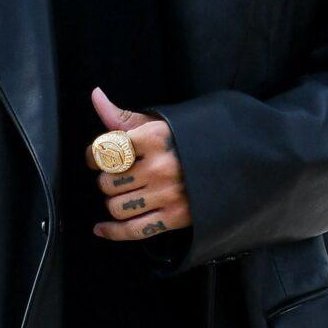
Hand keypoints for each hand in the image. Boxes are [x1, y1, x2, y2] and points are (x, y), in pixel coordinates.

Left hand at [88, 85, 192, 243]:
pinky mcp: (174, 217)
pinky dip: (112, 232)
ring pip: (116, 206)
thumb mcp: (162, 123)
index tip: (95, 158)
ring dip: (113, 201)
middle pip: (108, 181)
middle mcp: (160, 167)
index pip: (107, 149)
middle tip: (117, 177)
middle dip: (106, 179)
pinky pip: (133, 230)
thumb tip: (95, 96)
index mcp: (156, 138)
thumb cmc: (191, 140)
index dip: (93, 155)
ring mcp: (167, 194)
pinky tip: (101, 228)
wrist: (234, 164)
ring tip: (121, 195)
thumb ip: (124, 116)